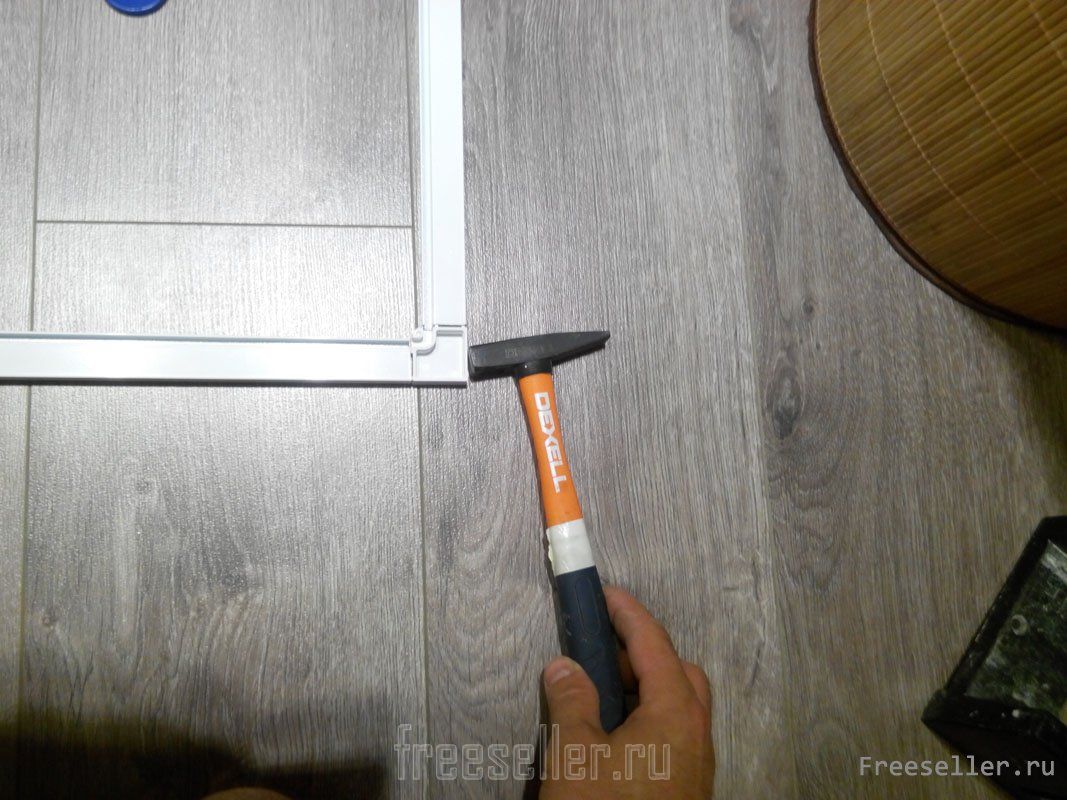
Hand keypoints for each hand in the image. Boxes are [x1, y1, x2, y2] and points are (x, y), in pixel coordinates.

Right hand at [539, 586, 713, 798]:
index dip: (627, 612)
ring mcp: (695, 765)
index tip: (604, 592)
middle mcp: (696, 733)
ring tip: (600, 689)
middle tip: (600, 647)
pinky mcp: (685, 789)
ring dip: (645, 686)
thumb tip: (565, 666)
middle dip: (643, 650)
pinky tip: (612, 732)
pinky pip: (672, 735)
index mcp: (676, 711)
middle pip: (679, 671)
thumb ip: (571, 701)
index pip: (654, 642)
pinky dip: (647, 716)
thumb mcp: (575, 753)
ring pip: (679, 706)